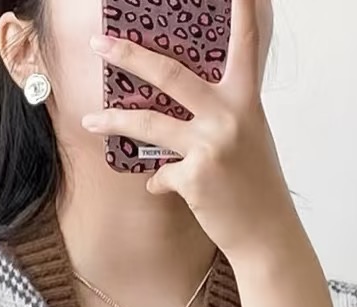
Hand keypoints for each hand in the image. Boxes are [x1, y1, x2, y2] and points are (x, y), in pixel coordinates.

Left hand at [81, 0, 300, 267]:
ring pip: (148, 124)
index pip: (246, 45)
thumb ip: (223, 113)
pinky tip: (170, 190)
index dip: (243, 11)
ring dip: (114, 121)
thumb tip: (186, 108)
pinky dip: (160, 182)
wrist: (266, 233)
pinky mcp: (193, 177)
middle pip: (170, 74)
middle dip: (130, 56)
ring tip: (89, 121)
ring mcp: (210, 145)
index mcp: (245, 99)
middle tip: (100, 43)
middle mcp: (229, 115)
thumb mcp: (249, 137)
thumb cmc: (256, 185)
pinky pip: (160, 174)